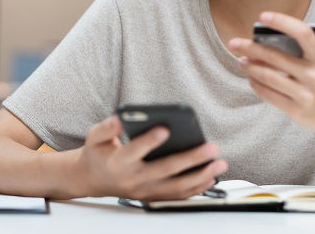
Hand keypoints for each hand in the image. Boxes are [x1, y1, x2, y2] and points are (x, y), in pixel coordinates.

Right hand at [72, 115, 227, 199]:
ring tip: (220, 163)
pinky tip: (212, 177)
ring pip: (177, 186)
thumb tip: (120, 118)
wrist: (94, 180)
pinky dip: (197, 188)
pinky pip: (178, 195)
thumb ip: (106, 127)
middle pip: (165, 170)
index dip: (149, 141)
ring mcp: (146, 191)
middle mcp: (134, 179)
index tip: (165, 129)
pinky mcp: (154, 197)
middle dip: (191, 159)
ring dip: (201, 176)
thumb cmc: (99, 153)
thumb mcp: (94, 137)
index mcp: (118, 162)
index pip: (134, 150)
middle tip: (211, 147)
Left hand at [228, 11, 314, 132]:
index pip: (302, 33)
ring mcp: (306, 94)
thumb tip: (262, 43)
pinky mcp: (297, 110)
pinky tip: (251, 78)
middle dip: (251, 48)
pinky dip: (256, 84)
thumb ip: (299, 52)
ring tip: (241, 60)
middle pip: (276, 56)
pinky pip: (269, 94)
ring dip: (250, 67)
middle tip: (234, 43)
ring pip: (268, 77)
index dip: (282, 22)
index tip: (263, 16)